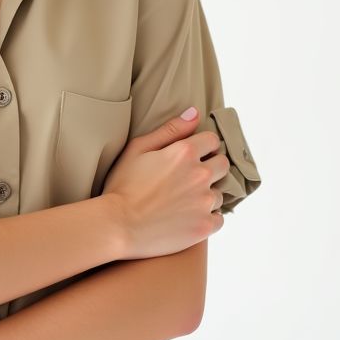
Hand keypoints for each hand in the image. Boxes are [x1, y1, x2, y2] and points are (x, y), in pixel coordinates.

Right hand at [102, 106, 228, 258]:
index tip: (193, 155)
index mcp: (184, 152)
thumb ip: (169, 130)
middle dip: (210, 168)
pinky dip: (207, 218)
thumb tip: (194, 113)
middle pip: (223, 165)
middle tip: (189, 179)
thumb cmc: (122, 186)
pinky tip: (188, 218)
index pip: (213, 140)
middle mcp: (200, 175)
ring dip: (206, 195)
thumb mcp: (138, 149)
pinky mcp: (204, 226)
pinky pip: (219, 218)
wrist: (117, 226)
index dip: (203, 146)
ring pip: (219, 193)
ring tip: (184, 202)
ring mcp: (204, 202)